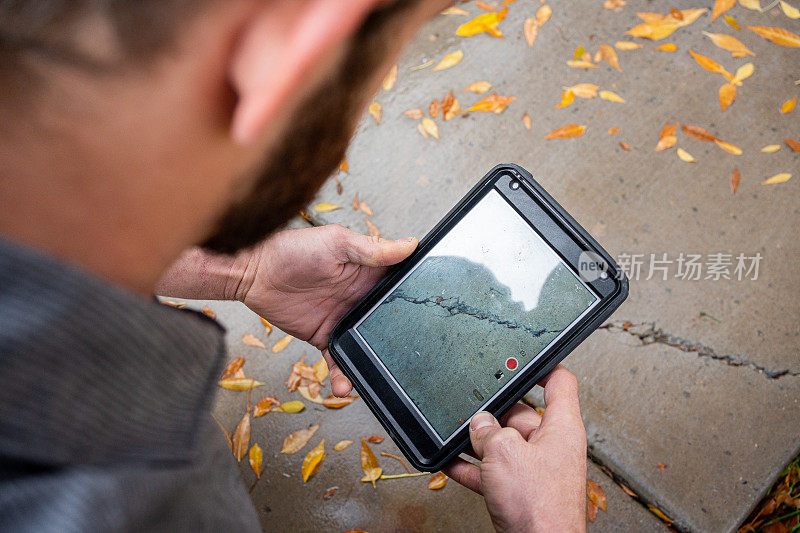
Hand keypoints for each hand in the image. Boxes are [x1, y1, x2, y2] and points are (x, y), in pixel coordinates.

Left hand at [236, 224, 416, 395]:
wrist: (253, 272)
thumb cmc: (293, 248)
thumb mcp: (337, 243)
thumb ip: (373, 249)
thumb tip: (411, 245)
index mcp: (368, 272)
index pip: (400, 285)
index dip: (416, 296)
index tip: (433, 311)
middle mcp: (360, 296)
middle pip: (388, 320)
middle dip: (400, 337)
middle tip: (411, 353)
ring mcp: (344, 318)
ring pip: (368, 343)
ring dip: (375, 359)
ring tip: (381, 376)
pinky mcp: (325, 336)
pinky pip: (340, 358)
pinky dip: (345, 374)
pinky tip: (346, 384)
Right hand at [444, 366, 586, 532]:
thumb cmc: (540, 509)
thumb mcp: (505, 454)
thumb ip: (488, 431)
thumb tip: (479, 424)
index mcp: (561, 428)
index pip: (559, 383)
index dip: (541, 366)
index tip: (523, 358)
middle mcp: (551, 446)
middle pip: (520, 414)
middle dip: (493, 414)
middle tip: (471, 416)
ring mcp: (536, 470)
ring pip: (503, 445)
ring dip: (478, 443)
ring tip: (456, 439)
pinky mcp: (521, 492)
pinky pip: (493, 471)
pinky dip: (473, 467)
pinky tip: (451, 465)